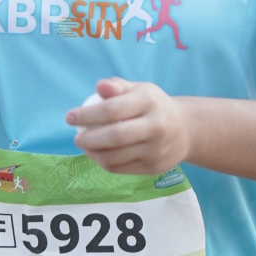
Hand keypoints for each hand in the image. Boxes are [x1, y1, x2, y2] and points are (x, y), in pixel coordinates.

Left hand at [66, 77, 190, 175]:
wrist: (185, 130)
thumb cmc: (153, 106)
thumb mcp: (139, 90)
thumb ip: (117, 87)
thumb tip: (99, 87)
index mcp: (149, 101)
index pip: (112, 109)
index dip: (86, 115)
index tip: (70, 117)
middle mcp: (156, 126)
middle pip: (114, 137)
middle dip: (89, 139)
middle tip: (77, 138)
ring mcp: (156, 149)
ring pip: (116, 157)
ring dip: (93, 154)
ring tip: (85, 147)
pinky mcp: (154, 167)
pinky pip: (121, 169)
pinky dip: (104, 163)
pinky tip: (98, 155)